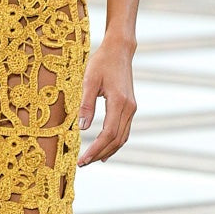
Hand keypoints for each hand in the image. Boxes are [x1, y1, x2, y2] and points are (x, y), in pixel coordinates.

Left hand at [77, 42, 136, 165]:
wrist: (119, 50)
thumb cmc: (102, 63)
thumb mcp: (89, 80)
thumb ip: (86, 104)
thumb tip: (82, 128)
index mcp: (119, 102)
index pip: (108, 134)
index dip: (95, 149)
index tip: (83, 159)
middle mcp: (129, 108)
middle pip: (116, 140)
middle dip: (100, 153)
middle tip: (83, 163)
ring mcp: (132, 108)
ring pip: (122, 137)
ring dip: (108, 150)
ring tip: (92, 160)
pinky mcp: (130, 107)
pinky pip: (124, 131)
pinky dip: (115, 143)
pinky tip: (105, 149)